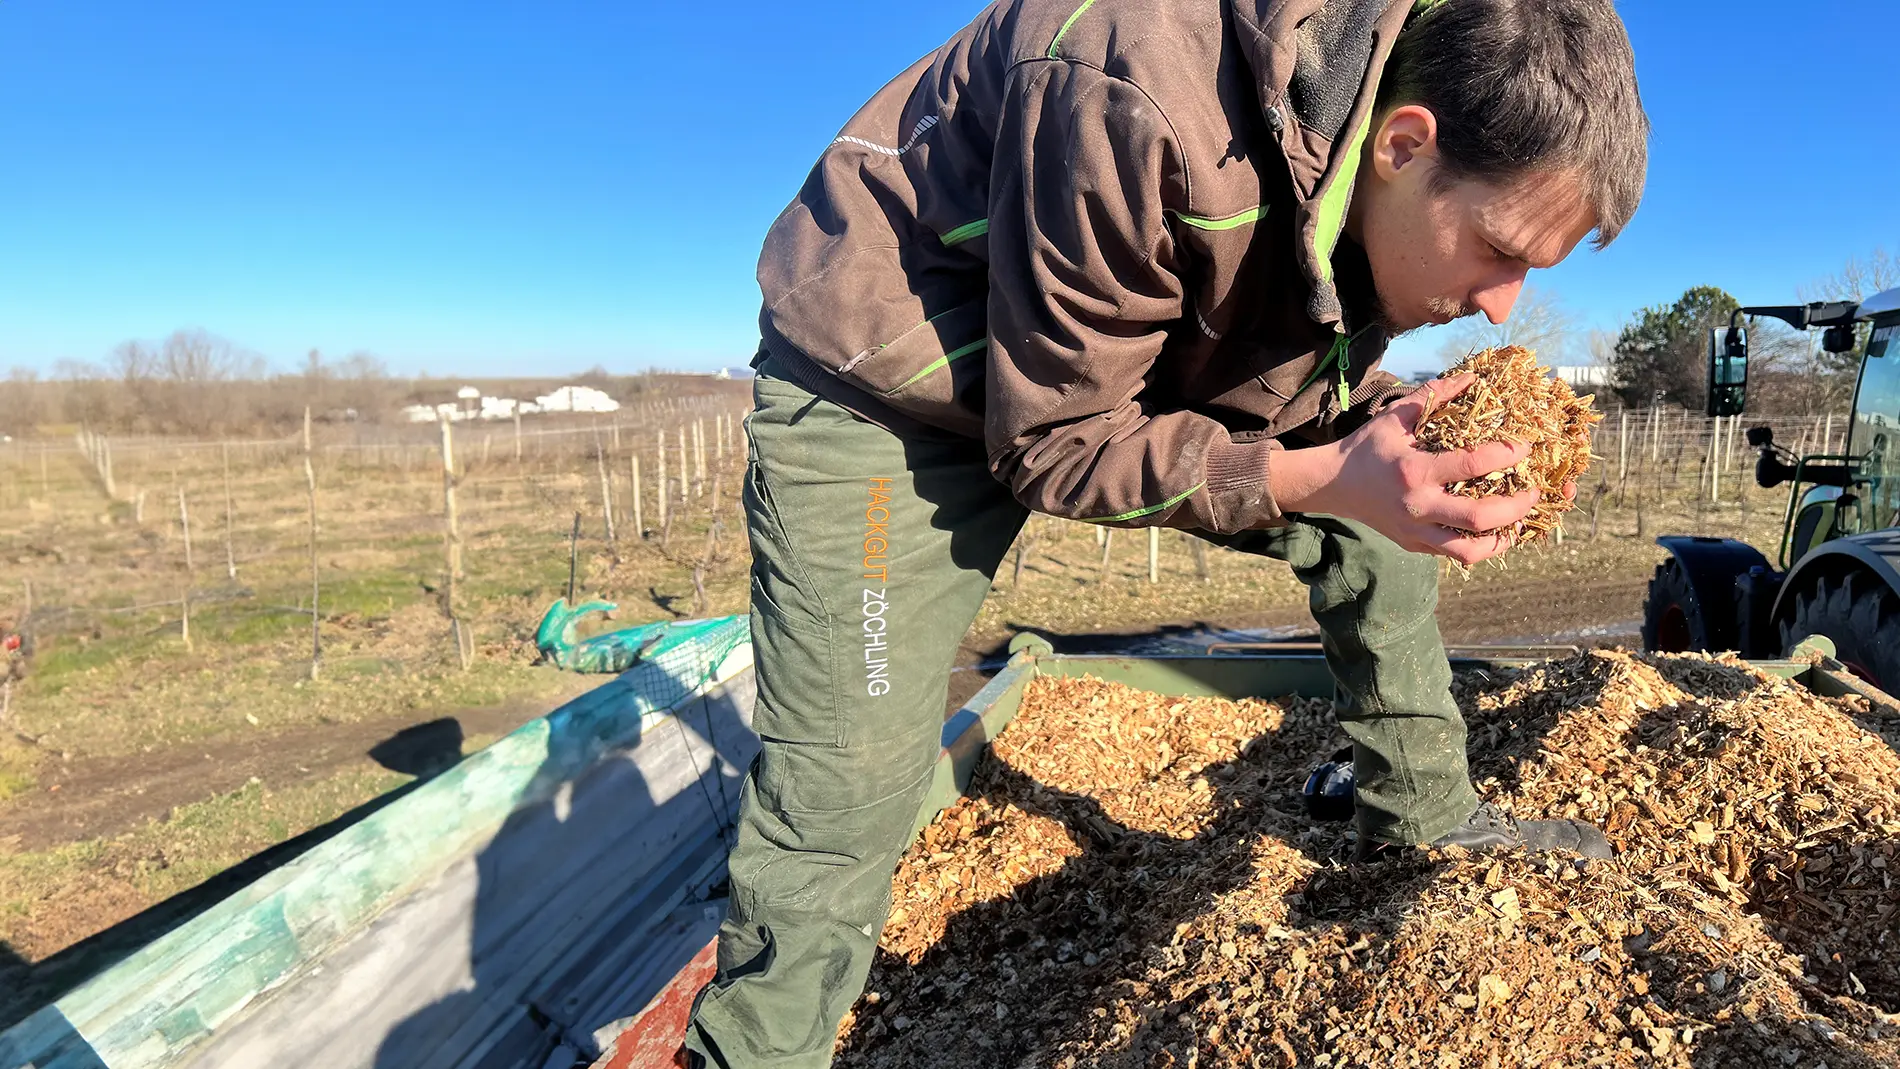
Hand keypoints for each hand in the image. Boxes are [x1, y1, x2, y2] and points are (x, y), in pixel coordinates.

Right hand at [1275, 373, 1539, 566]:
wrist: (1333, 484)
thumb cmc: (1367, 447)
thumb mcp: (1395, 416)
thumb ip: (1435, 396)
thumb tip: (1472, 377)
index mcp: (1415, 471)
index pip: (1472, 465)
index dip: (1506, 455)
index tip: (1525, 447)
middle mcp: (1417, 506)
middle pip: (1479, 517)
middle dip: (1517, 506)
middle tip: (1536, 491)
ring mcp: (1415, 531)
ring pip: (1470, 549)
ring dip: (1502, 538)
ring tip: (1519, 522)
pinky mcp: (1414, 544)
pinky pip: (1455, 555)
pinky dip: (1480, 546)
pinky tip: (1494, 532)